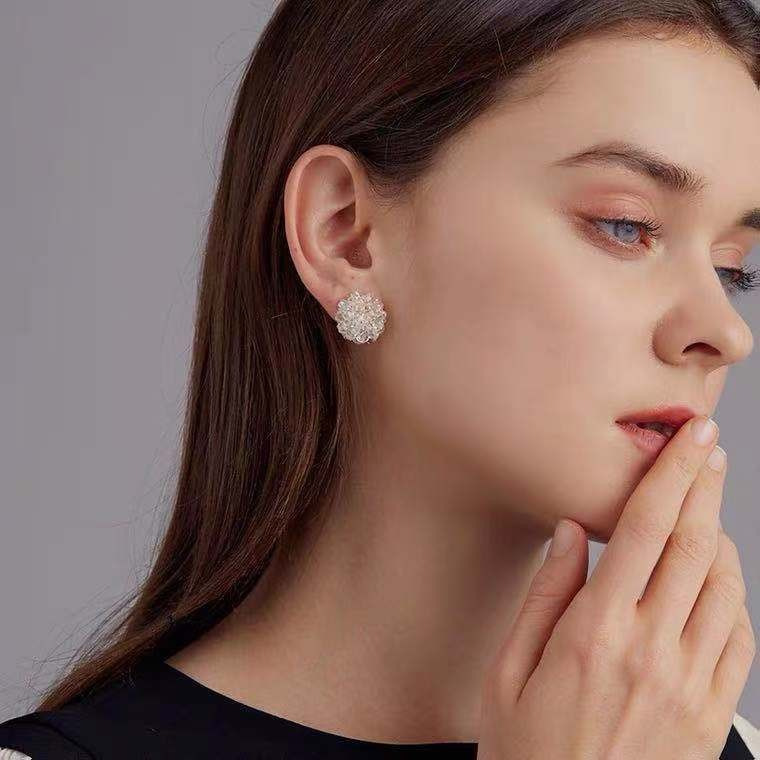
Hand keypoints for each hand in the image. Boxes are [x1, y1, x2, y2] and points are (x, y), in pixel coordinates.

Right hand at [477, 416, 754, 758]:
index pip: (644, 530)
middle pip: (692, 546)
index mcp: (595, 633)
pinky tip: (718, 578)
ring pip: (725, 587)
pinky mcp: (712, 718)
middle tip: (706, 450)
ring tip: (707, 508)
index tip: (688, 440)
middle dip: (704, 486)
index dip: (670, 476)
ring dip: (721, 535)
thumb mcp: (508, 670)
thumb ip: (546, 594)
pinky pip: (740, 640)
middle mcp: (651, 652)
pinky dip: (737, 595)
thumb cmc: (528, 751)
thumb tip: (573, 534)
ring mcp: (690, 687)